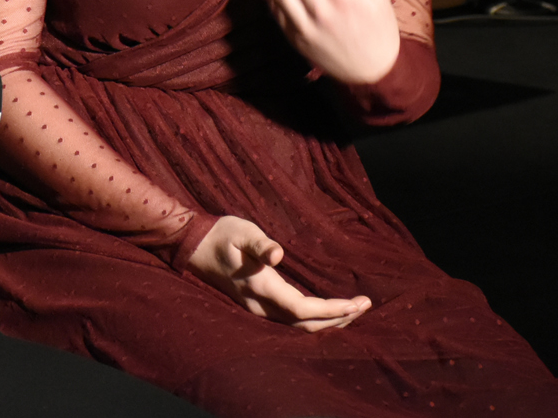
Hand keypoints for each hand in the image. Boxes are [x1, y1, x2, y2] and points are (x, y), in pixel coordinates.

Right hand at [187, 215, 370, 330]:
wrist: (192, 246)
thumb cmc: (220, 235)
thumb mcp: (241, 231)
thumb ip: (260, 243)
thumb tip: (277, 255)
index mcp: (261, 287)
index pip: (303, 309)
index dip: (332, 310)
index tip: (357, 302)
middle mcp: (260, 306)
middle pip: (306, 326)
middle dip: (338, 319)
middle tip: (365, 305)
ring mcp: (258, 309)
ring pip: (299, 327)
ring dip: (329, 322)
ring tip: (353, 310)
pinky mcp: (257, 307)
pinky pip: (292, 322)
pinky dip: (315, 319)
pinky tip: (327, 311)